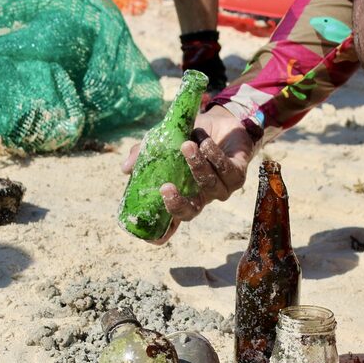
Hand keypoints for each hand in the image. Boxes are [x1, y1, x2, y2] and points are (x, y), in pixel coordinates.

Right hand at [122, 106, 254, 243]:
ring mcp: (222, 188)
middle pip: (191, 211)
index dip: (163, 234)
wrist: (222, 122)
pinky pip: (226, 170)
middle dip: (177, 204)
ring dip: (196, 165)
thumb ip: (144, 154)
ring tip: (187, 144)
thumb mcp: (164, 143)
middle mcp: (202, 197)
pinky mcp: (238, 176)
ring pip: (209, 184)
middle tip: (165, 187)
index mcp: (185, 194)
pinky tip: (205, 141)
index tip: (151, 240)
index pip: (173, 220)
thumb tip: (125, 168)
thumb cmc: (191, 137)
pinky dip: (214, 155)